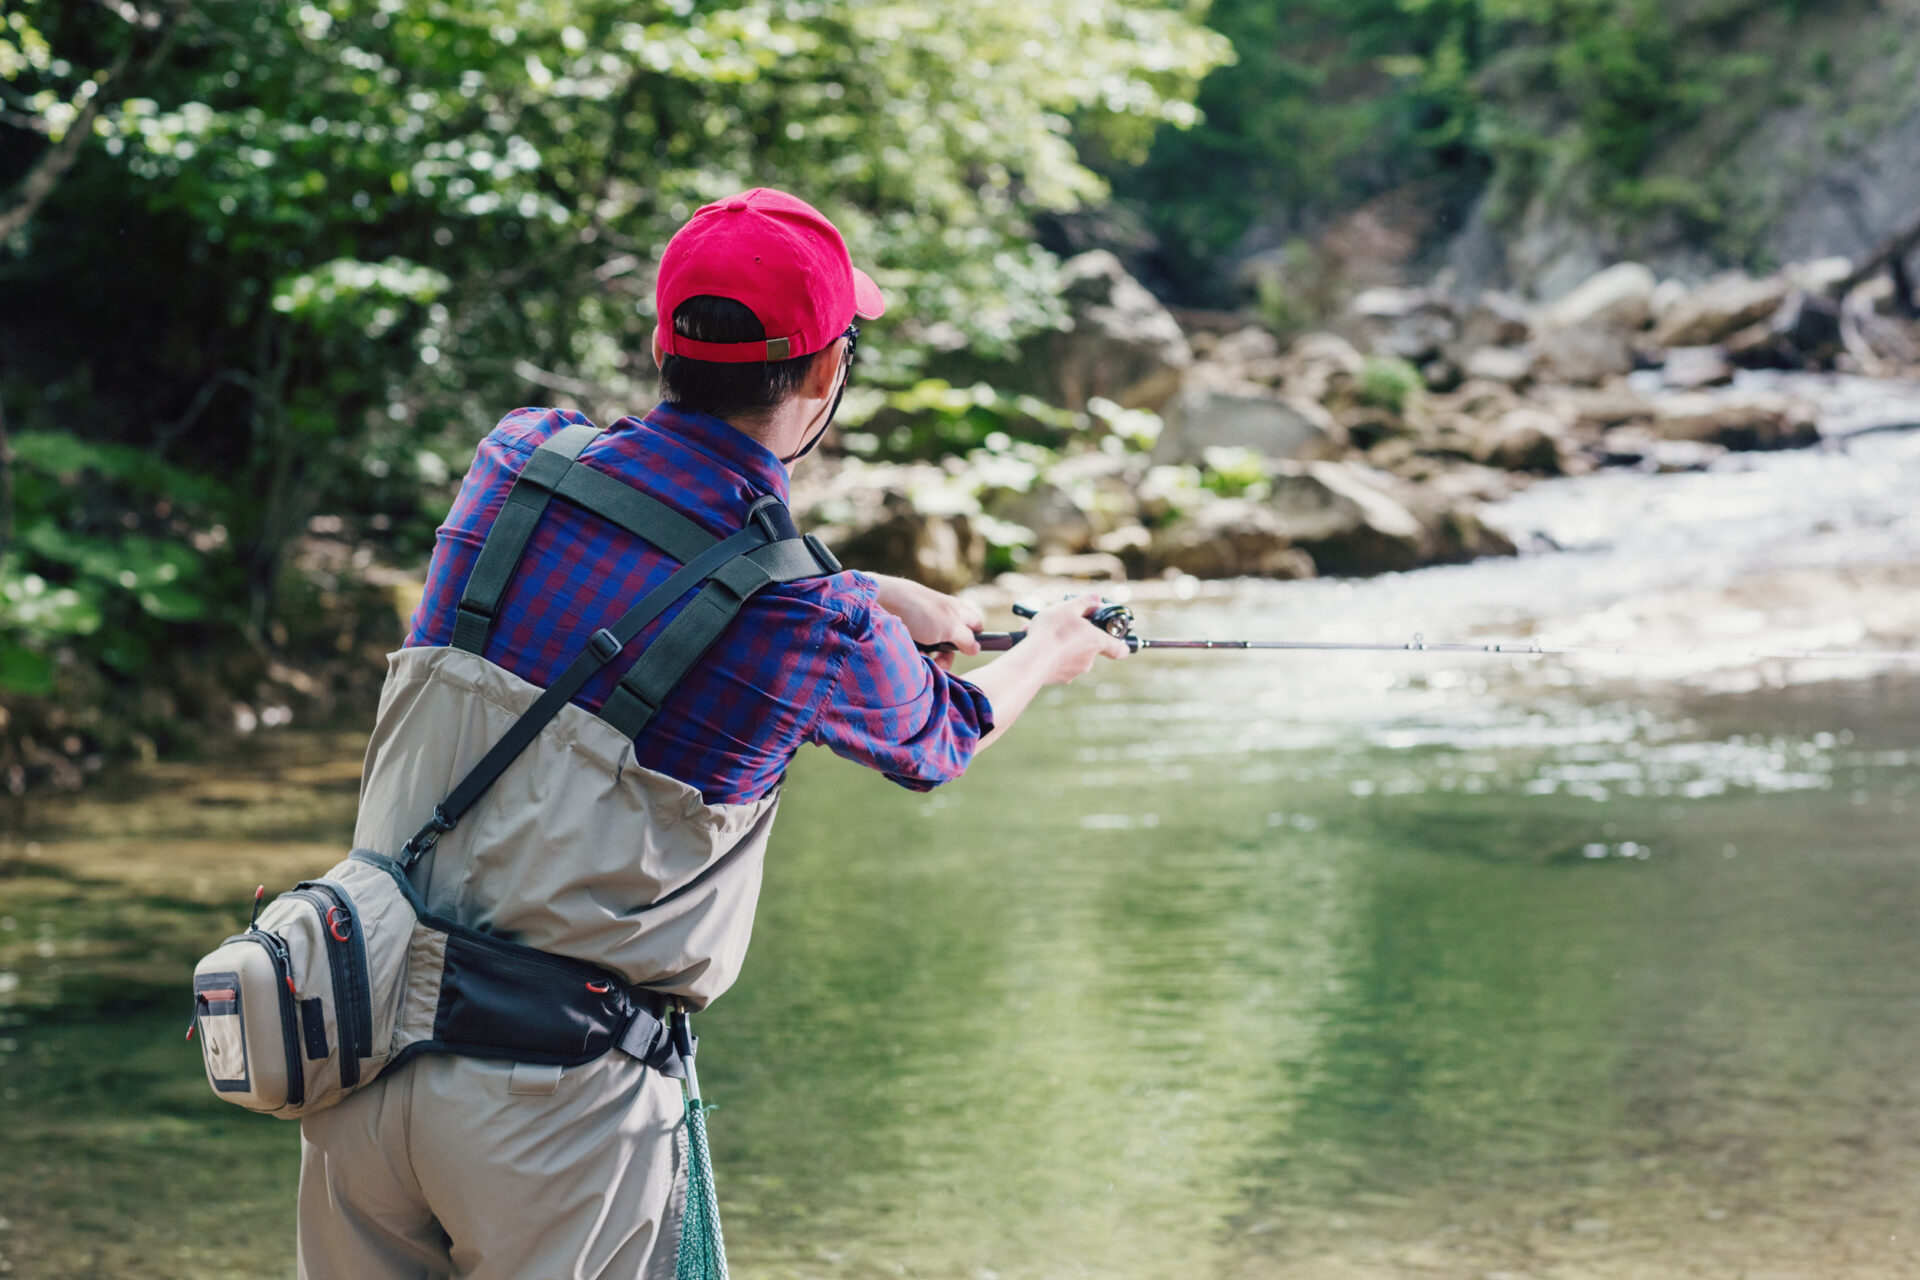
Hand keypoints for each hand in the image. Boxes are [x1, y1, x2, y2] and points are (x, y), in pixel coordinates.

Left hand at [870, 575, 984, 666]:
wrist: (881, 601)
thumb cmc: (920, 611)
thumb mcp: (950, 627)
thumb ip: (966, 638)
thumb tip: (976, 648)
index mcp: (957, 611)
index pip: (976, 626)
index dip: (975, 641)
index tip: (967, 653)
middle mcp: (941, 617)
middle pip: (954, 643)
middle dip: (947, 656)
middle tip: (939, 662)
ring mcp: (924, 625)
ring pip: (934, 648)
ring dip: (930, 657)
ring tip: (920, 658)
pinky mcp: (907, 631)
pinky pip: (917, 648)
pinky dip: (915, 653)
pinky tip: (908, 654)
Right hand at [1020, 593, 1131, 685]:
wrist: (1032, 659)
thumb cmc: (1052, 632)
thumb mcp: (1068, 608)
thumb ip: (1084, 602)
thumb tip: (1096, 598)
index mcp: (1096, 641)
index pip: (1120, 649)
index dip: (1121, 644)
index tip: (1115, 639)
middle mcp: (1089, 660)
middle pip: (1090, 647)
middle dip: (1079, 636)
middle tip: (1066, 625)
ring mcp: (1074, 672)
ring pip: (1071, 654)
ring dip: (1061, 643)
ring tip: (1044, 633)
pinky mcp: (1059, 678)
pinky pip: (1058, 663)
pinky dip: (1050, 653)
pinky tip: (1036, 644)